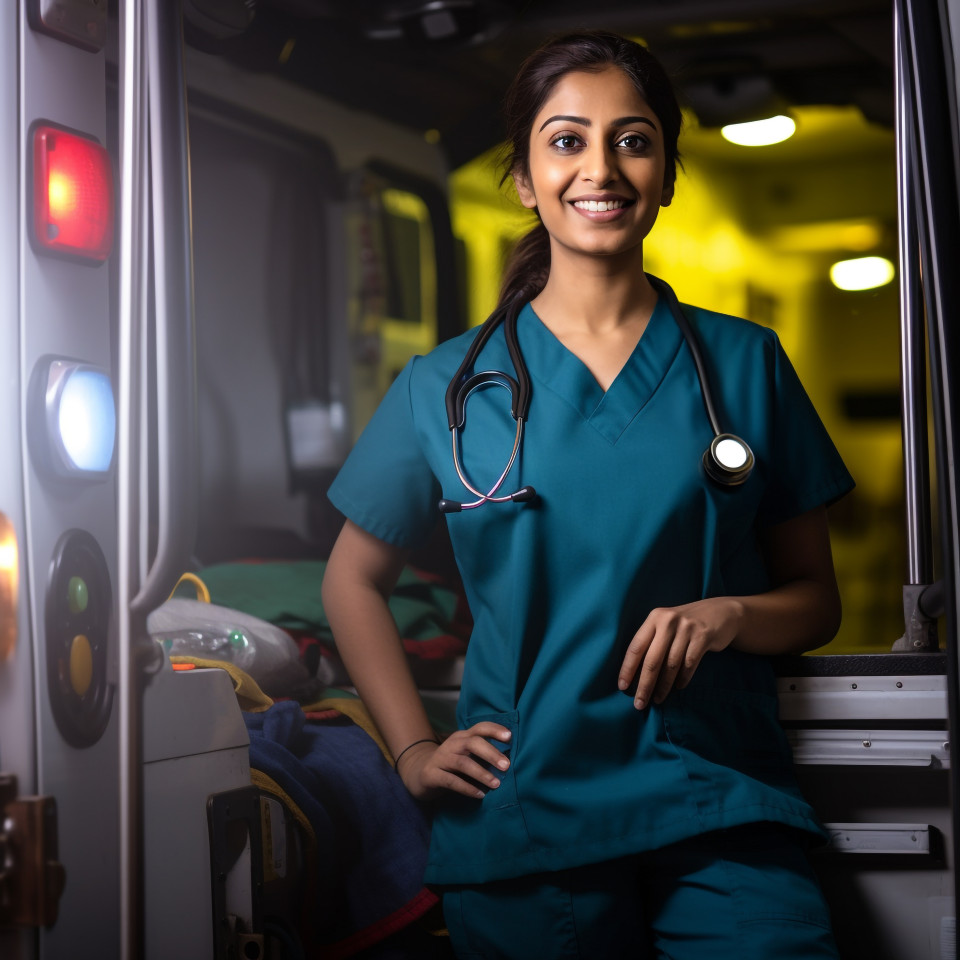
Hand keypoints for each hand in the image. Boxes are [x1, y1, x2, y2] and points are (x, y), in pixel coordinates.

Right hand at [396, 722, 511, 800]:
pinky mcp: (432, 775)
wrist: (420, 774)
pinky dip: (467, 788)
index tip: (510, 737)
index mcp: (462, 737)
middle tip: (507, 766)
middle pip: (472, 743)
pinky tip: (480, 795)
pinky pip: (451, 781)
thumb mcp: (466, 754)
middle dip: (491, 753)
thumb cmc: (451, 765)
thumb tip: (510, 760)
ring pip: (463, 762)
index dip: (494, 730)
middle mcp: (452, 744)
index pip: (479, 728)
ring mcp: (441, 759)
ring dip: (481, 773)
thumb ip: (483, 754)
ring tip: (496, 784)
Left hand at [618, 597, 742, 708]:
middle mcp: (668, 621)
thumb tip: (635, 673)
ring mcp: (687, 628)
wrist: (720, 611)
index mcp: (654, 618)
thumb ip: (653, 641)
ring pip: (671, 664)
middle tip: (639, 703)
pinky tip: (678, 688)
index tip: (622, 687)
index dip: (628, 668)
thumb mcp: (667, 624)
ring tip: (658, 699)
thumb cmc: (686, 624)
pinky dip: (682, 678)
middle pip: (652, 659)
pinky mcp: (703, 636)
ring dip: (663, 686)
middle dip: (644, 684)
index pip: (636, 646)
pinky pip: (689, 664)